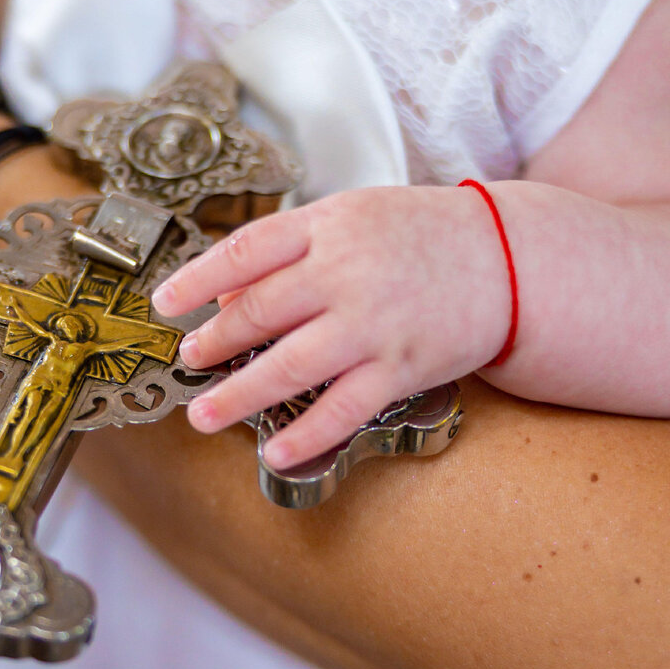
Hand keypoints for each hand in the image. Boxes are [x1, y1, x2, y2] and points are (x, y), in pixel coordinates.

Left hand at [152, 186, 509, 468]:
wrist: (504, 258)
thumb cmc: (418, 235)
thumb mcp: (351, 218)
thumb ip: (289, 249)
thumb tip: (224, 292)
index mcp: (328, 226)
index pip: (245, 251)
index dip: (197, 279)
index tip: (165, 304)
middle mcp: (346, 272)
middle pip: (259, 311)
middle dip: (214, 342)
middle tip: (187, 361)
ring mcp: (373, 323)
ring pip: (290, 366)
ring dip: (239, 395)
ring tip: (203, 413)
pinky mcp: (400, 366)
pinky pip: (344, 406)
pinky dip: (307, 432)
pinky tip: (276, 451)